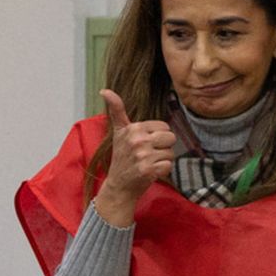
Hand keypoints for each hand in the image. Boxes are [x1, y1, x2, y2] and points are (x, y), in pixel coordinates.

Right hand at [95, 89, 174, 225]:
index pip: (164, 126)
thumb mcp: (118, 132)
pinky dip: (163, 171)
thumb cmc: (121, 157)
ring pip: (171, 152)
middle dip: (163, 147)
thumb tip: (104, 90)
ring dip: (163, 160)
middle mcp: (137, 140)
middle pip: (171, 137)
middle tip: (149, 154)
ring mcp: (143, 156)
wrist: (119, 185)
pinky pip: (169, 165)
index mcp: (133, 128)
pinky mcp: (148, 170)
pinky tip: (151, 172)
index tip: (145, 144)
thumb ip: (116, 110)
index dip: (158, 136)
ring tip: (149, 163)